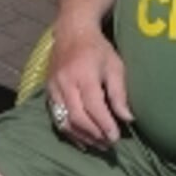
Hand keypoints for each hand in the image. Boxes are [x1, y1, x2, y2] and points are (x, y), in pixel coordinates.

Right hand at [42, 21, 131, 149]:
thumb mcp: (115, 65)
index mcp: (83, 74)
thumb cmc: (97, 48)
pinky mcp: (47, 91)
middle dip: (94, 134)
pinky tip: (82, 140)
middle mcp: (65, 82)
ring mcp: (53, 87)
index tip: (116, 138)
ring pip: (64, 120)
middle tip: (109, 144)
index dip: (105, 125)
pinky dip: (69, 132)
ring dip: (82, 136)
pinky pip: (56, 117)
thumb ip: (119, 93)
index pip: (93, 106)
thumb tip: (128, 118)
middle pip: (78, 117)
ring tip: (99, 145)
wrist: (71, 31)